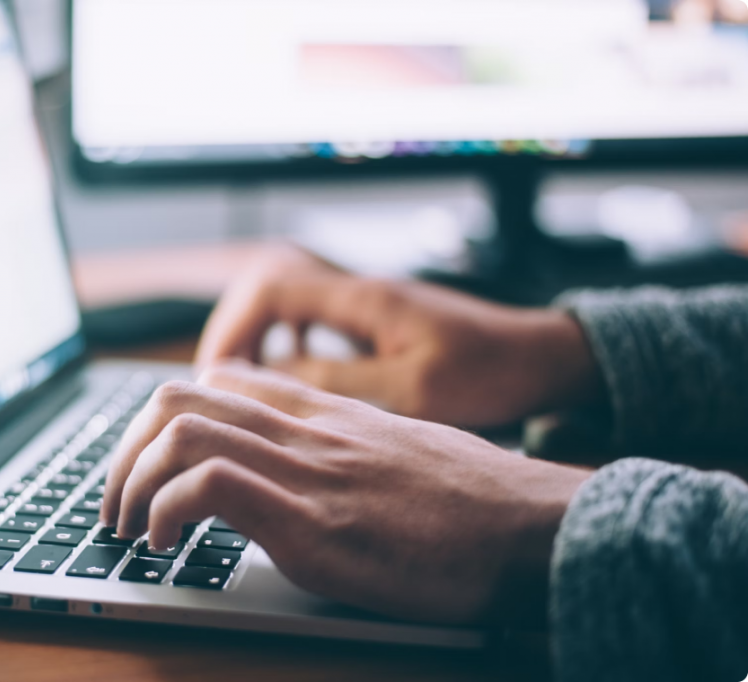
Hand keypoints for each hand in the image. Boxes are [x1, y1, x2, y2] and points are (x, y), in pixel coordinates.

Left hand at [101, 361, 590, 625]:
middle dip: (125, 450)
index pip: (221, 380)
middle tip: (117, 501)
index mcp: (327, 412)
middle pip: (179, 396)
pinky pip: (209, 486)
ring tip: (129, 527)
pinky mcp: (314, 522)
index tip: (151, 464)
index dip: (165, 418)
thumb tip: (306, 472)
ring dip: (130, 481)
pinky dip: (165, 511)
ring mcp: (308, 470)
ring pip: (180, 430)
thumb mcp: (401, 454)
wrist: (537, 527)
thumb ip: (345, 449)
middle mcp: (307, 429)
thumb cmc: (478, 501)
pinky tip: (166, 545)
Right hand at [196, 246, 602, 427]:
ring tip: (243, 382)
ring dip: (258, 336)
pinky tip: (290, 375)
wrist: (541, 358)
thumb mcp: (412, 390)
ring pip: (286, 302)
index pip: (271, 286)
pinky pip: (312, 319)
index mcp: (363, 299)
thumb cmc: (489, 373)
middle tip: (219, 382)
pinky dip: (287, 342)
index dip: (233, 327)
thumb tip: (270, 378)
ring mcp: (366, 303)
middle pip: (267, 286)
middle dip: (234, 330)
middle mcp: (358, 291)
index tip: (217, 374)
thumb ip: (338, 381)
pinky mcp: (376, 320)